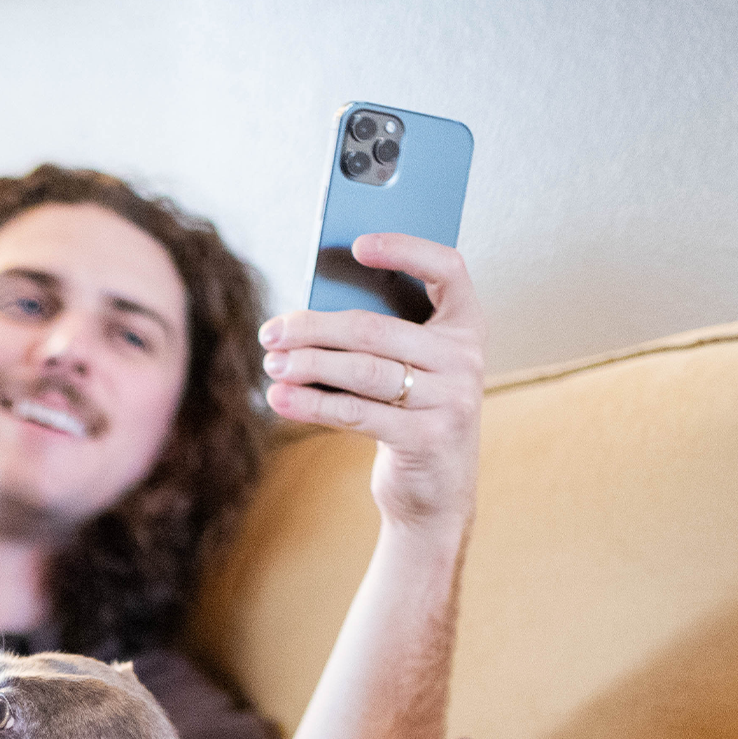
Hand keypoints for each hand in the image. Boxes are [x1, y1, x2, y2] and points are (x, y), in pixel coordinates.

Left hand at [258, 233, 484, 535]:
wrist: (435, 492)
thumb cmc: (410, 414)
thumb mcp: (407, 368)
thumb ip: (379, 336)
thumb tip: (309, 313)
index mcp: (466, 326)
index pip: (448, 268)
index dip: (405, 250)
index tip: (357, 245)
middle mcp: (466, 358)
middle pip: (376, 329)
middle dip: (314, 328)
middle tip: (271, 332)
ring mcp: (452, 400)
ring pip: (363, 370)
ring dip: (307, 365)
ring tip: (271, 364)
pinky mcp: (427, 438)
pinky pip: (356, 412)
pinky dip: (311, 404)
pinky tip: (279, 399)